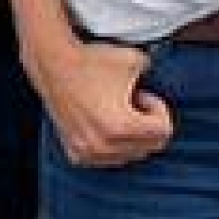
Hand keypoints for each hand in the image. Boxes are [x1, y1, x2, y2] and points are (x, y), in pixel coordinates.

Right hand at [31, 35, 174, 169]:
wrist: (54, 64)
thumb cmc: (94, 61)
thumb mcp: (136, 60)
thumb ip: (156, 75)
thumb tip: (160, 84)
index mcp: (121, 127)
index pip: (164, 132)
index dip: (159, 109)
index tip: (143, 94)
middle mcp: (104, 146)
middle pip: (149, 148)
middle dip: (147, 124)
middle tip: (133, 102)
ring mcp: (88, 153)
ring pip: (129, 156)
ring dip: (131, 136)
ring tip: (118, 111)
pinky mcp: (76, 154)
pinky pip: (108, 159)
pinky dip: (113, 145)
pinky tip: (103, 122)